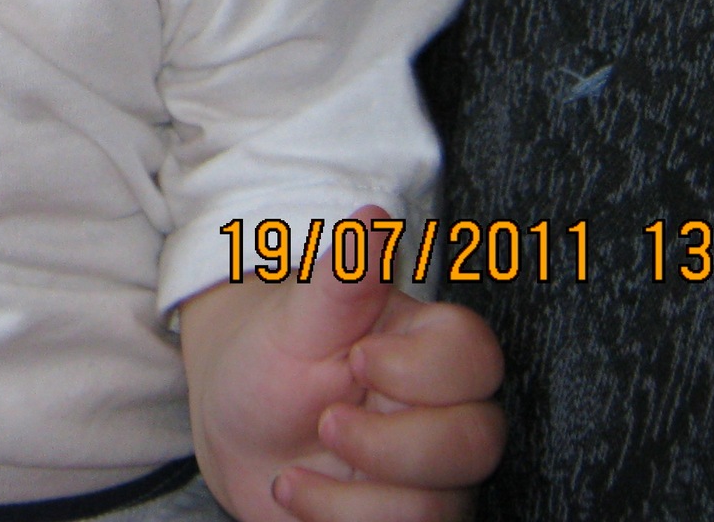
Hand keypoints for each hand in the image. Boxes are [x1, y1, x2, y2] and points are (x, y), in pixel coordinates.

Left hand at [177, 210, 503, 521]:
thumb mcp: (294, 319)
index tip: (357, 360)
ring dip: (355, 498)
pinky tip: (296, 496)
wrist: (235, 426)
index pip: (477, 356)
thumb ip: (341, 278)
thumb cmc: (271, 358)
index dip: (424, 369)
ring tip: (292, 473)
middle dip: (395, 443)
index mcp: (425, 348)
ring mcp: (431, 476)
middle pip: (479, 441)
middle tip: (326, 422)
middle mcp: (443, 413)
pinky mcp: (405, 518)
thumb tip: (374, 221)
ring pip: (445, 506)